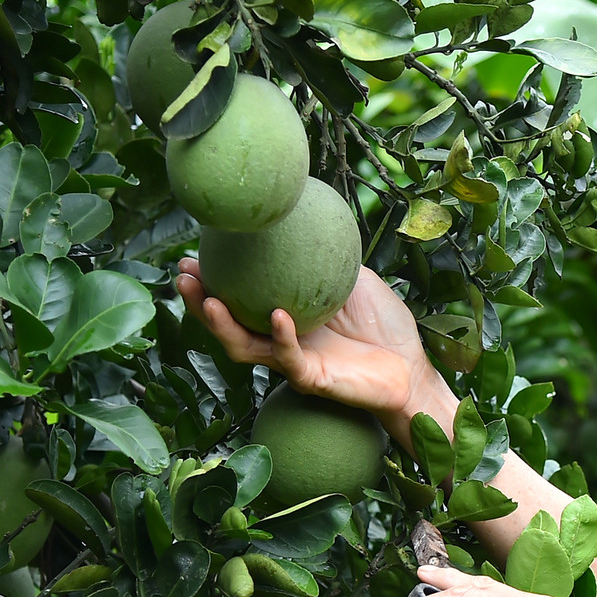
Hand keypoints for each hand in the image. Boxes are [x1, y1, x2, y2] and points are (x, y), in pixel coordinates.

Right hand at [175, 261, 455, 438]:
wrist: (412, 367)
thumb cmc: (384, 325)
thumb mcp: (354, 279)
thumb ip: (329, 256)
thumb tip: (305, 217)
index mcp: (285, 316)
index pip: (238, 298)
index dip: (212, 280)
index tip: (192, 255)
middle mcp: (280, 339)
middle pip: (227, 325)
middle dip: (200, 302)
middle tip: (183, 276)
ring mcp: (293, 361)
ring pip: (244, 347)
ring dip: (222, 325)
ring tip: (209, 299)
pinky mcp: (312, 380)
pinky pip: (289, 358)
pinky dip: (281, 337)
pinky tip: (277, 316)